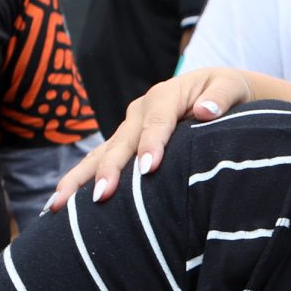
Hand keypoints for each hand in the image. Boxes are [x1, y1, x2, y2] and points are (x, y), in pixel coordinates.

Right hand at [48, 67, 264, 209]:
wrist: (218, 91)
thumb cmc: (229, 92)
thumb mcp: (233, 87)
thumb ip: (220, 98)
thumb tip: (204, 112)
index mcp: (166, 95)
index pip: (157, 121)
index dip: (152, 144)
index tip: (149, 169)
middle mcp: (141, 110)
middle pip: (122, 142)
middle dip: (109, 170)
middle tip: (101, 197)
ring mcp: (128, 127)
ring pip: (101, 153)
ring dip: (79, 179)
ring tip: (58, 204)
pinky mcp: (124, 142)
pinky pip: (100, 161)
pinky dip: (80, 180)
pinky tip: (60, 204)